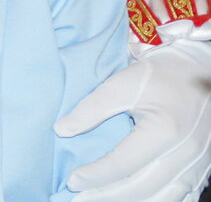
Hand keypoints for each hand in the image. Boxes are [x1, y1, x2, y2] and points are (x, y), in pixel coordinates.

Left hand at [55, 40, 210, 200]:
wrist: (199, 71)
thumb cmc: (158, 76)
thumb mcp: (122, 84)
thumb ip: (91, 109)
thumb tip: (62, 130)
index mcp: (164, 131)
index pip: (123, 164)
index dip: (95, 175)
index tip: (71, 181)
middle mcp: (185, 153)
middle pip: (141, 187)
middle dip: (105, 196)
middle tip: (77, 200)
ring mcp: (197, 164)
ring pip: (162, 198)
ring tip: (98, 201)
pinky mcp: (201, 168)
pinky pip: (180, 195)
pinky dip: (155, 201)